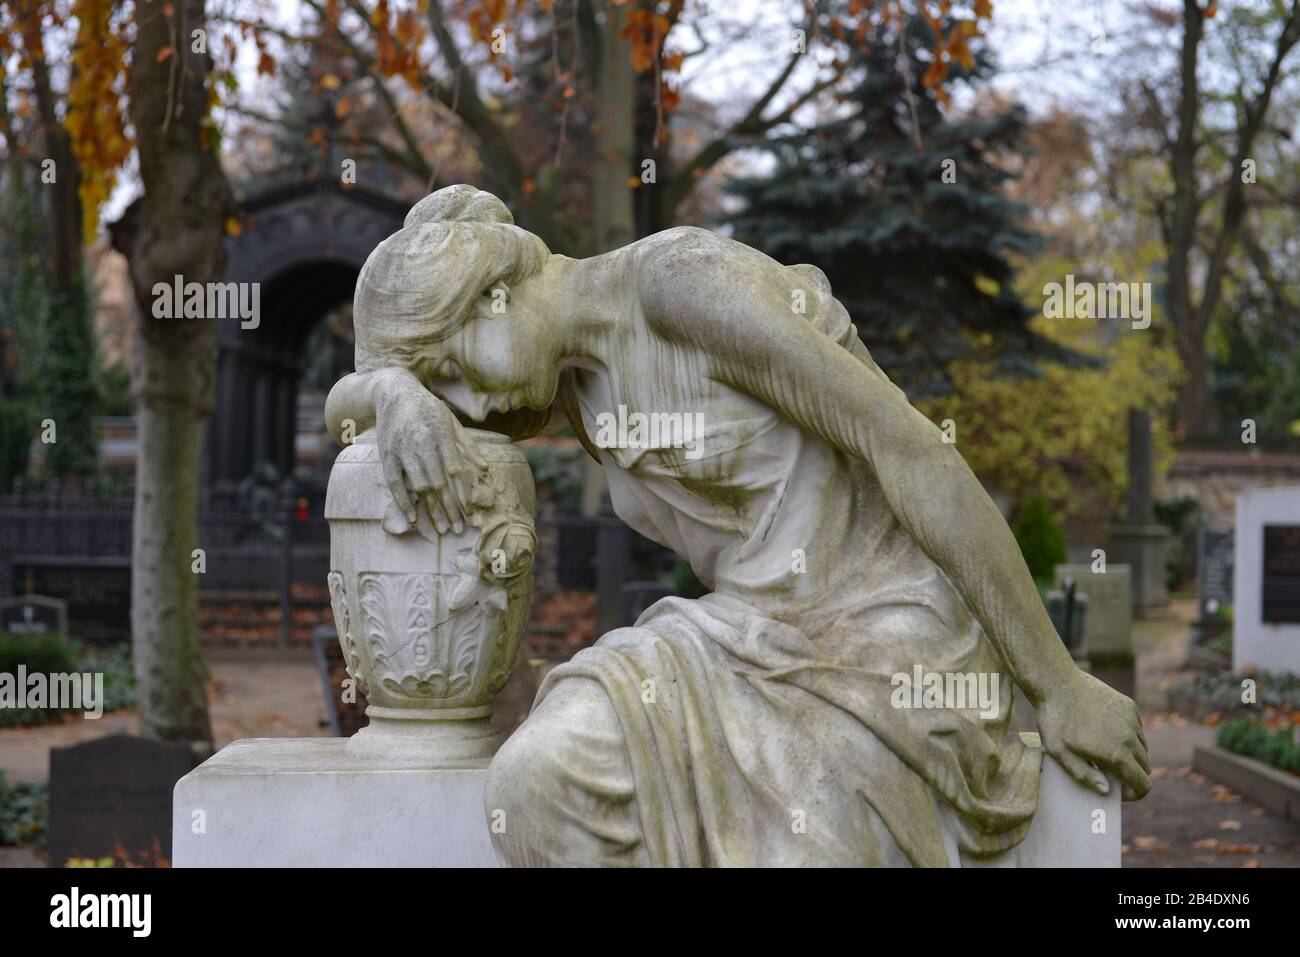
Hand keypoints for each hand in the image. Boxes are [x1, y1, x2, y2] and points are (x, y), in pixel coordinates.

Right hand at [374, 377, 485, 533]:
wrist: (395, 393)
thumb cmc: (429, 410)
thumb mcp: (452, 423)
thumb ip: (467, 447)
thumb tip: (486, 470)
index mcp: (442, 434)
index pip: (455, 469)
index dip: (463, 492)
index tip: (470, 512)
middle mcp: (422, 442)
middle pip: (438, 482)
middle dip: (449, 508)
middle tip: (458, 530)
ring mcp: (402, 449)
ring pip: (418, 486)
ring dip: (430, 510)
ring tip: (441, 530)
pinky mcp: (386, 455)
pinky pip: (395, 483)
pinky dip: (403, 503)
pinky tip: (414, 520)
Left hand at [1035, 669, 1150, 800]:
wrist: (1057, 683)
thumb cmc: (1054, 720)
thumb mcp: (1060, 754)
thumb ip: (1084, 776)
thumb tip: (1106, 790)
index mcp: (1116, 754)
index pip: (1143, 784)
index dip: (1135, 793)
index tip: (1119, 792)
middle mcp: (1130, 737)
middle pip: (1144, 766)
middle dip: (1131, 774)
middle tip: (1108, 771)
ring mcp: (1131, 719)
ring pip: (1142, 747)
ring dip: (1130, 754)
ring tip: (1104, 750)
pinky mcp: (1128, 705)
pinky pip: (1136, 728)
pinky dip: (1128, 735)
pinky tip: (1104, 730)